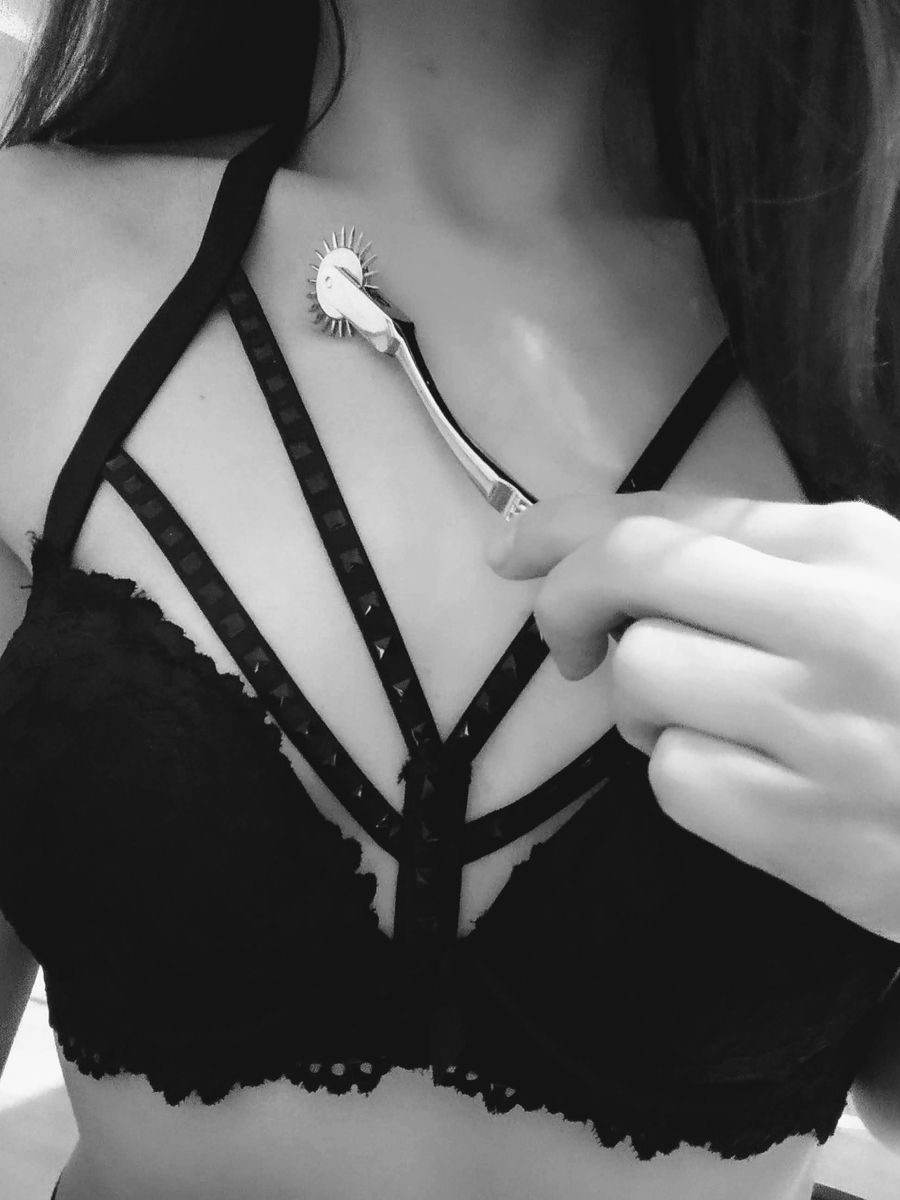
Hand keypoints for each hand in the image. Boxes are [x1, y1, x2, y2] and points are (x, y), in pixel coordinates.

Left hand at [485, 491, 899, 942]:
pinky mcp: (809, 830)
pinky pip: (675, 781)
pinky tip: (744, 781)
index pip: (671, 516)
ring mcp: (820, 728)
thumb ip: (771, 555)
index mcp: (854, 547)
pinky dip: (686, 777)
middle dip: (568, 601)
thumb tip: (616, 547)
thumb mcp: (882, 581)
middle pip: (630, 576)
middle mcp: (832, 621)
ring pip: (641, 680)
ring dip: (646, 704)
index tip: (514, 545)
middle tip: (565, 641)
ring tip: (710, 722)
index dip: (570, 526)